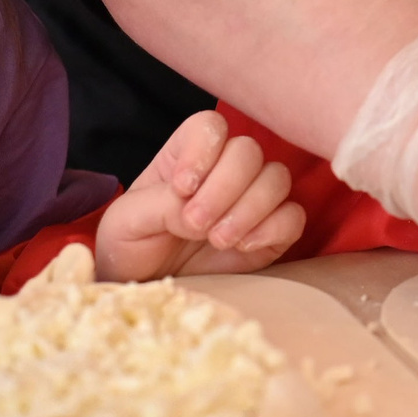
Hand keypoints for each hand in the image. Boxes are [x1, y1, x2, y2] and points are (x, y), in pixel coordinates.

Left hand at [93, 111, 304, 281]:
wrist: (149, 289)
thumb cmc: (132, 247)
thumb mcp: (124, 222)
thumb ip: (158, 204)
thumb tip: (193, 207)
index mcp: (186, 156)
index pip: (210, 126)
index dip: (202, 152)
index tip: (182, 188)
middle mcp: (223, 171)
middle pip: (248, 150)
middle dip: (224, 188)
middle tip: (196, 224)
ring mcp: (251, 200)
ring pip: (276, 178)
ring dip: (248, 209)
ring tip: (218, 239)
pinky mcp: (271, 233)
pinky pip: (293, 216)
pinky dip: (273, 229)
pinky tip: (244, 246)